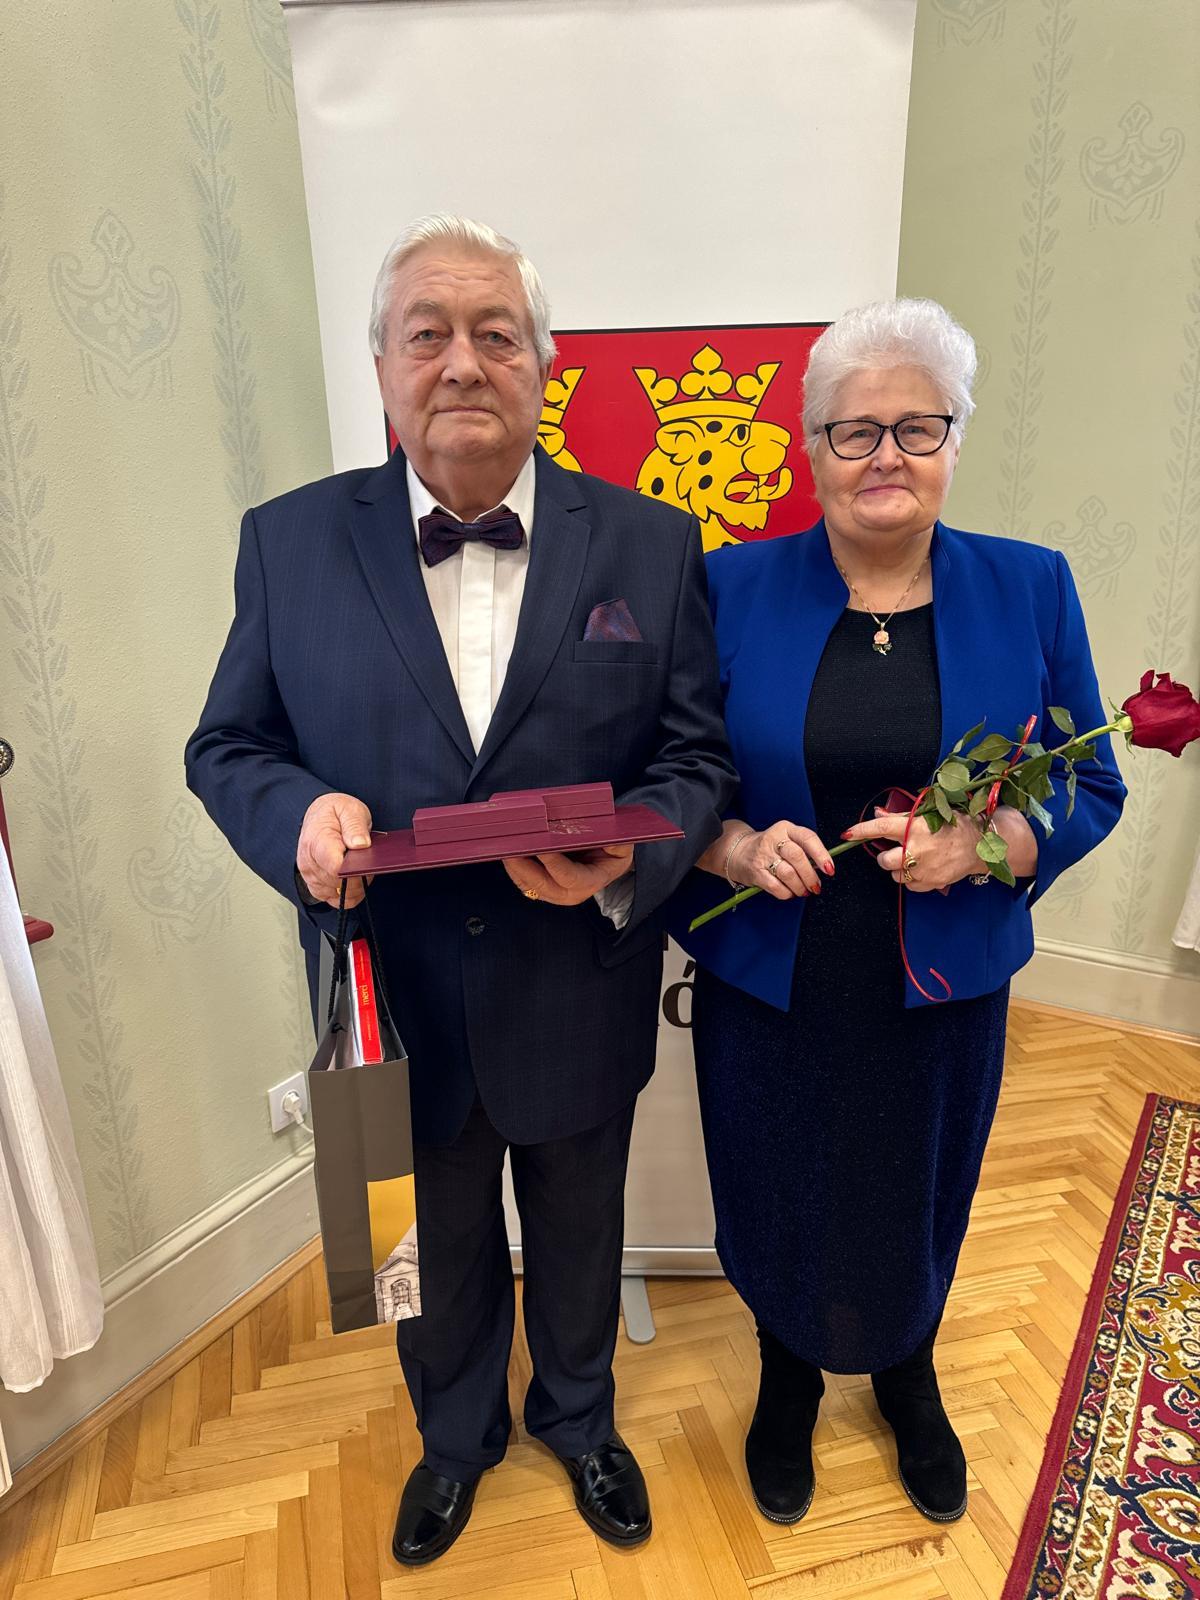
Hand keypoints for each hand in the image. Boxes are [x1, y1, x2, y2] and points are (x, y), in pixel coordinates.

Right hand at [297, 792, 372, 907]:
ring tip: (358, 867)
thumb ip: (355, 825)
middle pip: (338, 884)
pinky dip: (346, 894)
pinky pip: (333, 900)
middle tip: (365, 861)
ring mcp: (310, 875)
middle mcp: (309, 861)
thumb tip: (360, 844)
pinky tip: (353, 881)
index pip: (336, 868)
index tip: (366, 862)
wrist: (319, 815)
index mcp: (317, 841)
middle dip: (358, 877)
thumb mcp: (350, 809)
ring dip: (353, 886)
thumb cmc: (335, 813)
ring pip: (337, 895)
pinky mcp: (314, 885)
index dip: (356, 869)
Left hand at [502, 844, 633, 906]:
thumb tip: (597, 827)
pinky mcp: (542, 890)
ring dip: (514, 866)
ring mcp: (554, 894)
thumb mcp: (621, 843)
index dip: (552, 862)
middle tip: (510, 845)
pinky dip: (513, 868)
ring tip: (504, 845)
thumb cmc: (613, 851)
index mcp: (591, 881)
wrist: (608, 864)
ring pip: (528, 885)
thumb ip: (612, 838)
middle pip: (540, 884)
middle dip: (522, 865)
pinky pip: (523, 882)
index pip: (568, 876)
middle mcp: (570, 894)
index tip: (539, 845)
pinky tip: (507, 851)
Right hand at [726, 821, 834, 900]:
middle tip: (816, 886)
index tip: (830, 869)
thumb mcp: (786, 839)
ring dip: (800, 887)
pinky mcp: (755, 872)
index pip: (808, 838)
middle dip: (811, 876)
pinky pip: (776, 887)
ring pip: (788, 874)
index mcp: (786, 828)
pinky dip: (787, 893)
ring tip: (804, 891)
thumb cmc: (770, 848)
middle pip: (797, 857)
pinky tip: (790, 893)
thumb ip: (804, 850)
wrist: (737, 851)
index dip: (821, 855)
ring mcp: (763, 856)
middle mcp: (773, 839)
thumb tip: (824, 868)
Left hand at [841, 808, 985, 891]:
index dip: (861, 831)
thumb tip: (877, 814)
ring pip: (895, 874)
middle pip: (884, 860)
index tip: (847, 834)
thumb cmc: (955, 825)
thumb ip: (901, 817)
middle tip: (899, 850)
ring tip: (917, 859)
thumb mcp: (930, 814)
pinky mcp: (930, 883)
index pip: (880, 828)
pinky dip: (912, 879)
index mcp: (915, 827)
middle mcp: (917, 849)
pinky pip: (909, 885)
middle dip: (887, 856)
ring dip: (900, 868)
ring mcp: (924, 869)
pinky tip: (925, 868)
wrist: (981, 845)